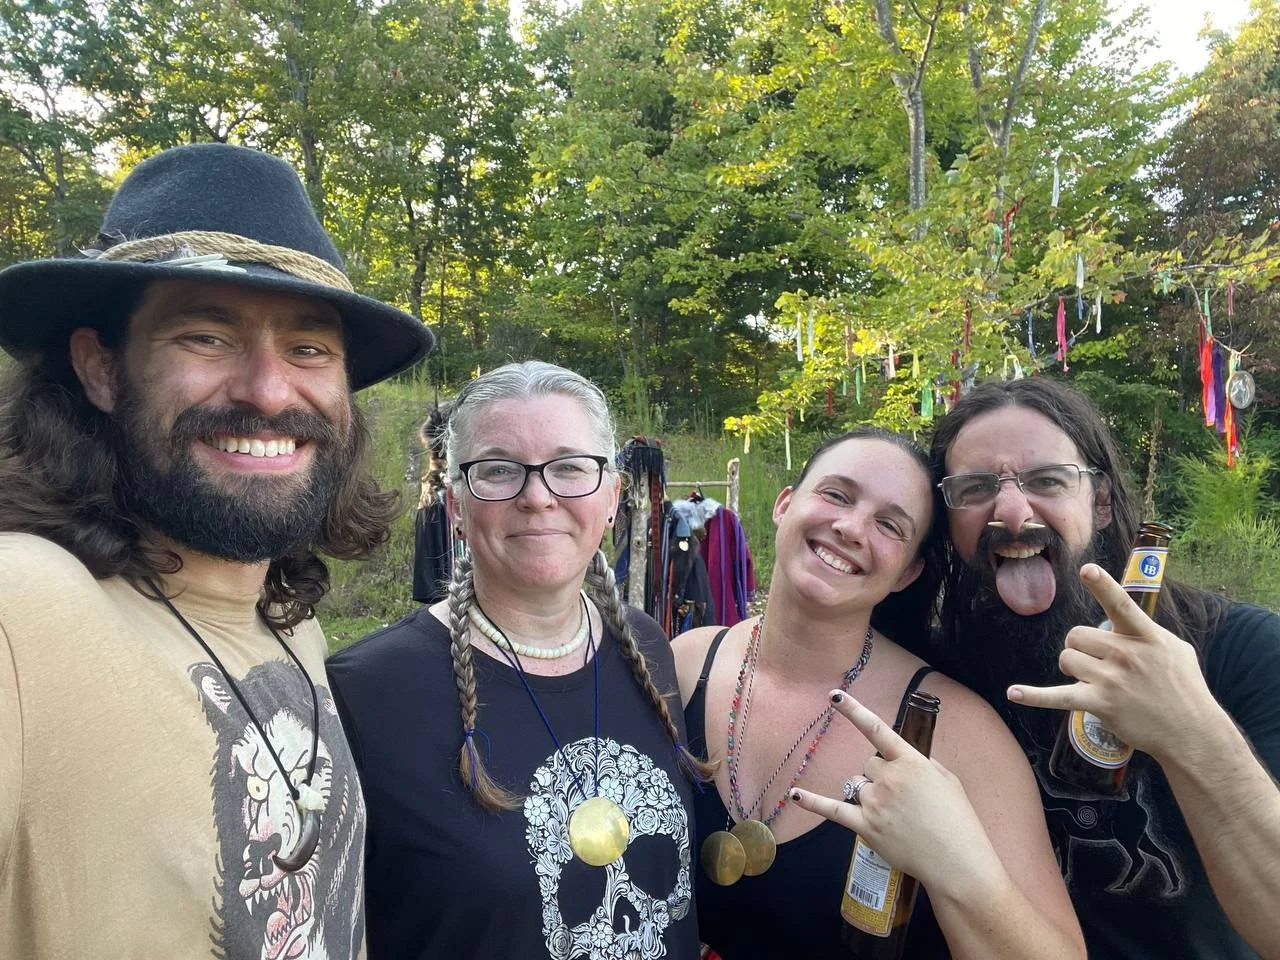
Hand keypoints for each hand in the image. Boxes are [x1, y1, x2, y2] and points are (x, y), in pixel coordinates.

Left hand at [789, 692, 999, 899]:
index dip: (853, 710)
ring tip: (897, 816)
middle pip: (869, 764)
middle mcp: (889, 778)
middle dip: (881, 776)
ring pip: (858, 785)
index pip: (877, 729)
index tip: (833, 695)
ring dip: (870, 795)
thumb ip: (922, 763)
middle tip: (904, 798)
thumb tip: (903, 759)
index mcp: (911, 761)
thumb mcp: (947, 779)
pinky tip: (794, 794)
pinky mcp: (865, 826)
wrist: (957, 860)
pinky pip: (833, 809)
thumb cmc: (958, 820)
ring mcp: (875, 802)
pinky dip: (812, 802)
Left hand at [1007, 563, 1216, 760]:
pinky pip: (1058, 696)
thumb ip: (1145, 630)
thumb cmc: (1184, 687)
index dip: (1103, 586)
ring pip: (1066, 659)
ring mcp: (1111, 680)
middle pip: (1076, 636)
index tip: (1087, 570)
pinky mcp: (1099, 704)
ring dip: (1074, 669)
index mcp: (1146, 636)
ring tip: (1095, 681)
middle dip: (1080, 647)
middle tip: (1098, 662)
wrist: (1191, 732)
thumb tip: (1121, 617)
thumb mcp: (1175, 649)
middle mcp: (1126, 655)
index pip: (1121, 605)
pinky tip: (1013, 693)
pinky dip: (1034, 696)